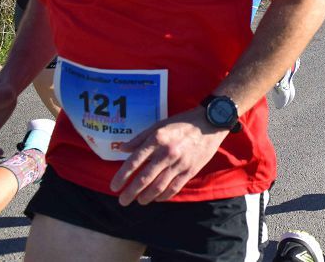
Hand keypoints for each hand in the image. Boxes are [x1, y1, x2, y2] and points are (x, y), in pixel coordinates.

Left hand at [110, 108, 226, 205]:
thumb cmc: (182, 123)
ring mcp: (179, 163)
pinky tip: (156, 198)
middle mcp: (166, 153)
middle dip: (131, 193)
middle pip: (144, 178)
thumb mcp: (159, 125)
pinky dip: (163, 196)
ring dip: (146, 197)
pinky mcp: (190, 170)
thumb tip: (122, 149)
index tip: (114, 186)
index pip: (134, 162)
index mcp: (157, 139)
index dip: (122, 176)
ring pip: (158, 187)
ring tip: (139, 201)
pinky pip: (174, 188)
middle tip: (122, 201)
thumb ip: (140, 138)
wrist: (210, 123)